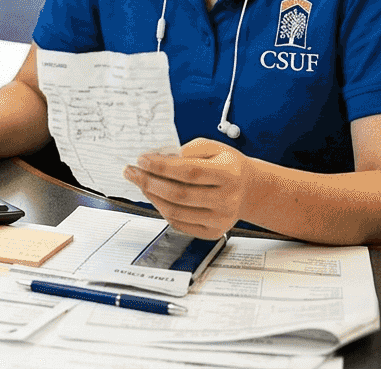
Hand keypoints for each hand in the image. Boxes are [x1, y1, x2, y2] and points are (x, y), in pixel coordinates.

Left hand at [123, 138, 262, 238]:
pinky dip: (162, 210)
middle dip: (149, 182)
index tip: (142, 159)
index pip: (189, 171)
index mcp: (229, 174)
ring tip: (141, 183)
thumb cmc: (228, 166)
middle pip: (179, 194)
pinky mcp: (213, 232)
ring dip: (152, 196)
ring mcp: (220, 219)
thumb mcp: (214, 147)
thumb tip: (160, 157)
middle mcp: (227, 200)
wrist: (248, 189)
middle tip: (132, 172)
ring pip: (176, 212)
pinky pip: (179, 224)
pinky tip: (156, 197)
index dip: (162, 166)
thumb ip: (189, 150)